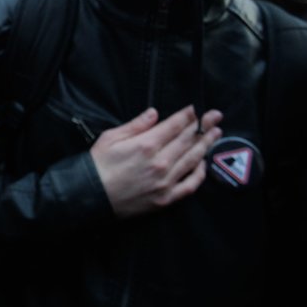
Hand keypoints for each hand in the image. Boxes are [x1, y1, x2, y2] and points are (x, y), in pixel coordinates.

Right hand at [89, 106, 222, 218]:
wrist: (90, 196)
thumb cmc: (98, 165)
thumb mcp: (110, 138)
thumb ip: (135, 125)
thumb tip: (154, 113)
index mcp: (146, 145)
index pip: (174, 126)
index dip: (186, 116)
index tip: (194, 109)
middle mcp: (160, 162)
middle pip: (188, 140)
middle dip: (203, 125)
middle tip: (216, 116)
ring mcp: (165, 181)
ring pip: (193, 159)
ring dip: (206, 144)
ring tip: (216, 133)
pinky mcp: (166, 198)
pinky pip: (190, 185)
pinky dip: (200, 173)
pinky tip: (203, 163)